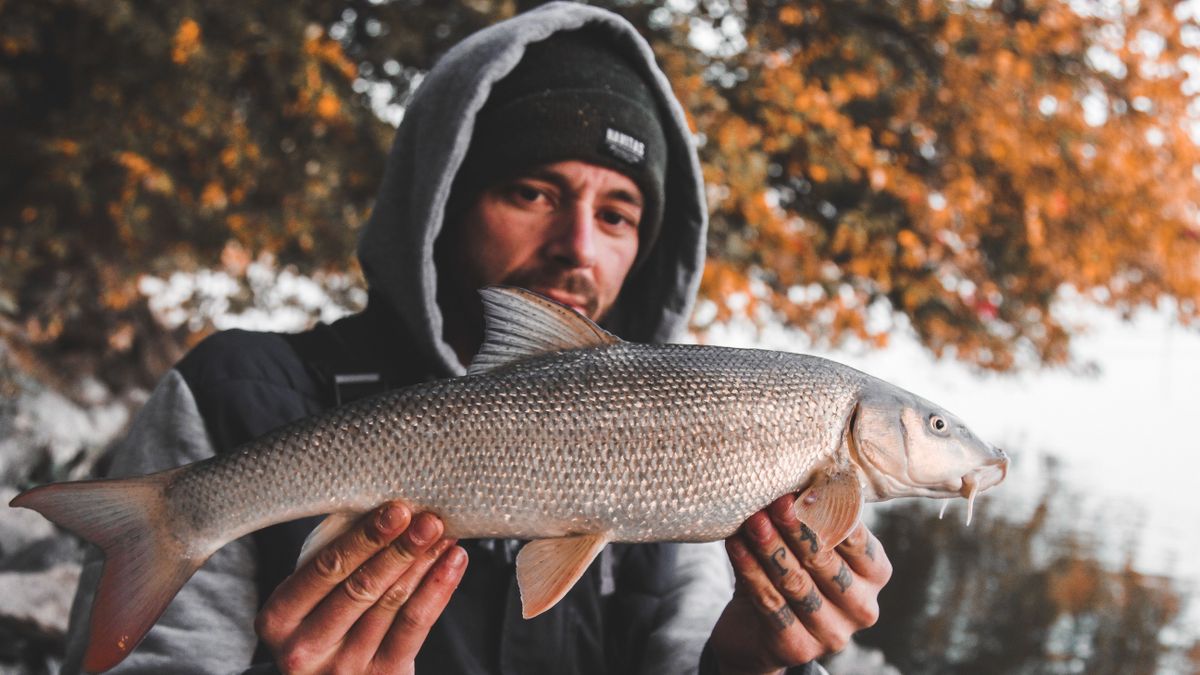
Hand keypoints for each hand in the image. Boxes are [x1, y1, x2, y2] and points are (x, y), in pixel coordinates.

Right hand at [254, 502, 467, 674]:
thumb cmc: (321, 624)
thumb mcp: (307, 599)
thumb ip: (333, 564)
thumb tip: (385, 510)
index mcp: (279, 617)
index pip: (326, 569)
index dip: (364, 538)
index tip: (397, 510)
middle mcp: (305, 648)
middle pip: (361, 587)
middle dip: (400, 549)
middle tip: (428, 519)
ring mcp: (343, 668)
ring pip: (392, 604)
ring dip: (424, 563)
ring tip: (444, 534)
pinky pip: (414, 627)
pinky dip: (438, 589)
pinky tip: (454, 562)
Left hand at [709, 494, 891, 674]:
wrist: (758, 629)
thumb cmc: (791, 570)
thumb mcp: (807, 543)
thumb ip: (810, 517)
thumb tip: (792, 478)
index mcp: (876, 573)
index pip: (856, 539)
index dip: (829, 513)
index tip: (803, 490)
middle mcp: (862, 607)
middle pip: (825, 562)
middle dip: (797, 529)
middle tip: (774, 502)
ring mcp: (833, 633)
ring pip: (797, 584)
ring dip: (771, 549)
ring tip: (751, 522)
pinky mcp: (799, 649)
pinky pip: (771, 605)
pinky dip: (751, 572)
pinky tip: (736, 547)